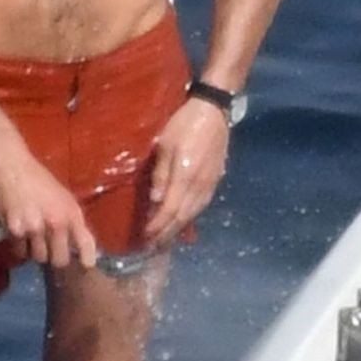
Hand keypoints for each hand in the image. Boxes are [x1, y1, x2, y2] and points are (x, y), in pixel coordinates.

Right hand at [0, 148, 98, 267]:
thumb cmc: (40, 181)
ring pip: (38, 258)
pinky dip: (19, 247)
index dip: (87, 259)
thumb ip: (71, 220)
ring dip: (35, 252)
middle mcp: (56, 224)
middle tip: (50, 251)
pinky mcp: (15, 231)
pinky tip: (19, 233)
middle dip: (55, 258)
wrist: (12, 169)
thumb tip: (77, 244)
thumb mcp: (64, 198)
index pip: (85, 243)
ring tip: (32, 238)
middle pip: (60, 260)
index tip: (86, 267)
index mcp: (72, 214)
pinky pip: (19, 252)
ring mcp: (35, 229)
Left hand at [142, 97, 229, 247]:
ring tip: (165, 240)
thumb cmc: (184, 125)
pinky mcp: (215, 181)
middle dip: (166, 234)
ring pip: (194, 214)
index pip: (170, 210)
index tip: (145, 238)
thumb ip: (162, 175)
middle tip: (152, 247)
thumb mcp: (166, 146)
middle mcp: (200, 186)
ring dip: (178, 229)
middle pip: (182, 217)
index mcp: (185, 177)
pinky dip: (190, 218)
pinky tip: (182, 222)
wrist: (214, 112)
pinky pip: (201, 206)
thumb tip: (156, 202)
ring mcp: (210, 184)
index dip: (158, 226)